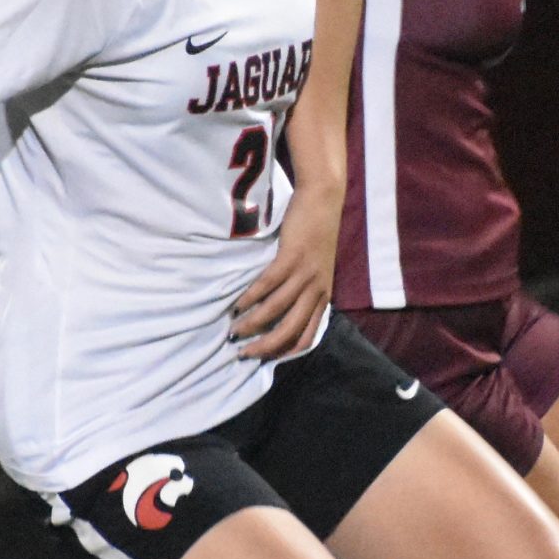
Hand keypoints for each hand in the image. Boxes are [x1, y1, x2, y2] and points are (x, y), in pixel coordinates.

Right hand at [231, 186, 338, 358]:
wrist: (323, 200)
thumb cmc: (316, 233)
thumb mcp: (316, 268)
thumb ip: (304, 289)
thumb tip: (280, 310)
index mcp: (323, 296)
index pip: (306, 337)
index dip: (284, 352)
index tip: (263, 358)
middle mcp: (317, 290)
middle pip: (290, 331)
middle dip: (265, 346)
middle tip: (243, 352)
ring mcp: (305, 274)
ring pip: (276, 310)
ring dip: (252, 323)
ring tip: (234, 329)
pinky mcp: (292, 258)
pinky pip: (268, 285)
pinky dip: (251, 298)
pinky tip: (238, 305)